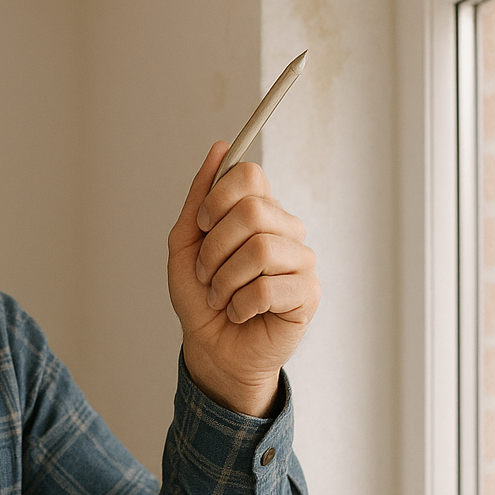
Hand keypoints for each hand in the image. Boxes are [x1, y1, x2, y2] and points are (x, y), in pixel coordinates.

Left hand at [168, 142, 319, 417]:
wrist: (212, 348)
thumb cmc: (202, 297)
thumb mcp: (186, 245)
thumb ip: (199, 199)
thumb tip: (220, 147)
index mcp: (260, 211)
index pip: (249, 175)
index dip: (217, 199)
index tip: (202, 226)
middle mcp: (286, 229)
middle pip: (253, 211)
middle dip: (214, 247)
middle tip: (207, 273)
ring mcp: (301, 261)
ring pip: (259, 251)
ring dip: (224, 281)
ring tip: (221, 297)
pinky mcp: (308, 294)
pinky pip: (266, 288)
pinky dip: (239, 305)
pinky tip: (240, 313)